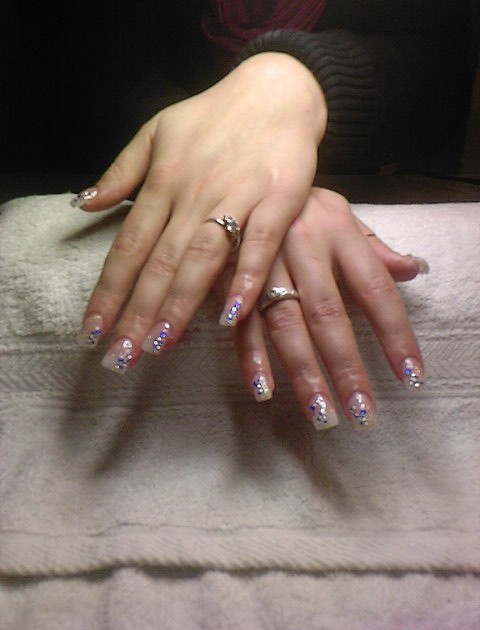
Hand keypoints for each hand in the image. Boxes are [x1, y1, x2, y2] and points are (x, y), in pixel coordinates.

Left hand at [74, 53, 327, 367]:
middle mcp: (193, 195)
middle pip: (159, 261)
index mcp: (162, 182)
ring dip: (179, 303)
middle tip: (121, 357)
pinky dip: (245, 278)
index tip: (93, 330)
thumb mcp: (157, 131)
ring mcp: (236, 197)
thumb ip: (123, 170)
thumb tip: (86, 203)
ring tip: (159, 344)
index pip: (128, 246)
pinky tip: (229, 314)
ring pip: (201, 257)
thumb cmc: (214, 116)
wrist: (276, 90)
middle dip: (137, 312)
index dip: (108, 291)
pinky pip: (259, 244)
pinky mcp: (278, 200)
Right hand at [218, 188, 426, 428]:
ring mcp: (261, 262)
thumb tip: (414, 270)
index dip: (395, 334)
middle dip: (346, 365)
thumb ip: (373, 246)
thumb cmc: (296, 201)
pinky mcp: (228, 275)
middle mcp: (301, 245)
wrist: (235, 170)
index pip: (375, 289)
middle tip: (362, 413)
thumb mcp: (338, 212)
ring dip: (302, 370)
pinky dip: (250, 355)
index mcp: (335, 229)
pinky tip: (263, 389)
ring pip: (284, 322)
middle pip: (327, 313)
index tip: (411, 375)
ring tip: (321, 413)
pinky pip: (239, 320)